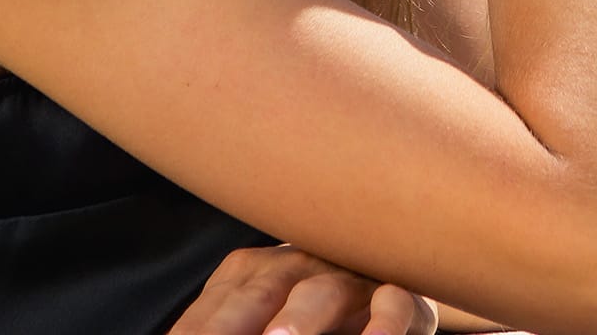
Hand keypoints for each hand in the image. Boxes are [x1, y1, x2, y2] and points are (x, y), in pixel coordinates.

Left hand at [166, 242, 437, 334]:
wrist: (385, 281)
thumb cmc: (310, 312)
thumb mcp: (264, 317)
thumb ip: (232, 326)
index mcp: (253, 275)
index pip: (216, 308)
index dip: (198, 330)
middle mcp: (297, 267)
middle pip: (261, 294)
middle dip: (234, 325)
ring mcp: (348, 276)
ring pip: (323, 291)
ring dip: (301, 319)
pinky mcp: (398, 292)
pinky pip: (391, 302)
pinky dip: (382, 322)